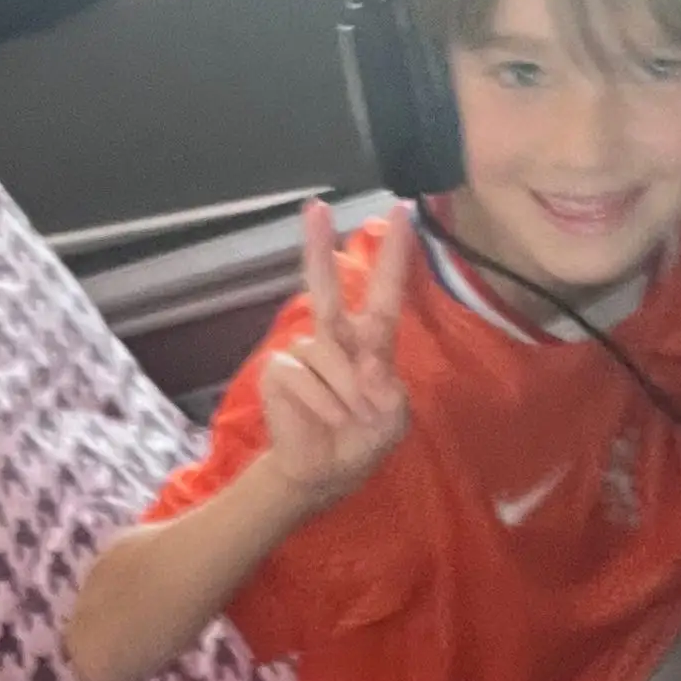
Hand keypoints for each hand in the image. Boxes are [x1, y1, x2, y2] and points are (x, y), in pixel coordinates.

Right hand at [259, 201, 412, 506]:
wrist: (321, 473)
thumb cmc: (360, 440)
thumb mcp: (391, 421)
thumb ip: (386, 391)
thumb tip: (366, 364)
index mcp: (371, 344)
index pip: (384, 294)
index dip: (393, 256)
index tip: (402, 213)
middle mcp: (335, 340)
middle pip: (328, 291)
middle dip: (318, 248)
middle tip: (314, 207)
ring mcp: (303, 353)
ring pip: (327, 359)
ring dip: (344, 395)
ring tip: (347, 420)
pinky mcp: (278, 371)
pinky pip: (303, 378)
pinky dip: (320, 403)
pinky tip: (324, 419)